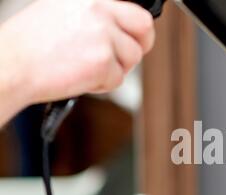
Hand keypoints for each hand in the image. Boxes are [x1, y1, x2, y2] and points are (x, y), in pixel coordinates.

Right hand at [0, 0, 154, 108]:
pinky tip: (80, 77)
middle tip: (122, 58)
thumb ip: (95, 15)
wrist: (13, 65)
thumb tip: (121, 25)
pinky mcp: (103, 61)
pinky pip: (118, 79)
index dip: (137, 29)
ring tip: (86, 67)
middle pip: (144, 30)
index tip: (133, 38)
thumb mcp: (63, 11)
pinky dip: (101, 85)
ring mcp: (103, 35)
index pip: (135, 10)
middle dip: (137, 47)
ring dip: (114, 69)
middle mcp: (99, 11)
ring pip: (132, 58)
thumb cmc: (31, 44)